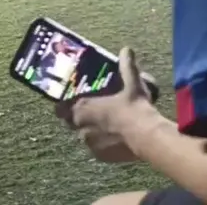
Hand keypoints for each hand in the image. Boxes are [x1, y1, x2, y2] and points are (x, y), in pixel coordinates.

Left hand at [55, 48, 158, 162]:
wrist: (146, 136)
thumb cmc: (134, 107)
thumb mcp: (131, 83)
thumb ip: (126, 65)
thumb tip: (127, 49)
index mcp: (82, 108)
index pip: (59, 109)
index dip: (64, 105)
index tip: (71, 102)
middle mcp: (80, 128)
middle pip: (71, 123)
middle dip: (79, 118)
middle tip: (93, 111)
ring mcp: (89, 144)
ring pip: (84, 136)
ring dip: (91, 131)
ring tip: (106, 125)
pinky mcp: (100, 156)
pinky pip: (96, 149)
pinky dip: (101, 144)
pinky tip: (114, 137)